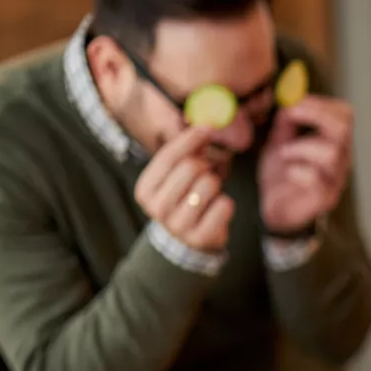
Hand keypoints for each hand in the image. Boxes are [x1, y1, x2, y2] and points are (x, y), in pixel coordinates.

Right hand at [137, 127, 234, 252]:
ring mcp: (178, 225)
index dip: (191, 139)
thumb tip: (205, 128)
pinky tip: (215, 210)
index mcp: (145, 190)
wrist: (185, 242)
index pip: (169, 156)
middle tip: (206, 172)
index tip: (208, 129)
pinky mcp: (200, 237)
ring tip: (208, 194)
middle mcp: (157, 209)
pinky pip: (225, 205)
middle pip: (191, 167)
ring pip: (209, 184)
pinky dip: (225, 203)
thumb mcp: (175, 176)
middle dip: (205, 165)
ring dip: (215, 184)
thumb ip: (185, 153)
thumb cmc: (182, 200)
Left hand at [260, 96, 352, 233]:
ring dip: (302, 147)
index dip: (321, 103)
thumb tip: (288, 102)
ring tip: (284, 152)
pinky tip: (289, 172)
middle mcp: (341, 158)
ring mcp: (334, 179)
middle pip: (343, 128)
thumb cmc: (281, 175)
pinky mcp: (324, 198)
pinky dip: (300, 171)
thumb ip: (285, 123)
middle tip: (291, 114)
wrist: (275, 210)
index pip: (345, 115)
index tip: (295, 102)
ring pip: (330, 153)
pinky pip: (317, 179)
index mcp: (334, 141)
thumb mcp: (279, 142)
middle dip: (315, 115)